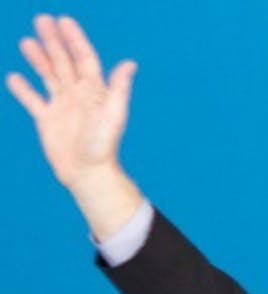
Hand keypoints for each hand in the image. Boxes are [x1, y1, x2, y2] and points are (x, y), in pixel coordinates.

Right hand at [7, 15, 134, 187]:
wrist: (88, 176)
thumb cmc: (103, 147)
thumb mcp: (113, 115)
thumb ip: (118, 88)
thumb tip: (130, 63)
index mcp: (94, 92)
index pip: (84, 58)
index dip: (75, 39)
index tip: (63, 21)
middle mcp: (77, 95)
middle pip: (63, 62)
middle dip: (53, 41)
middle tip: (41, 20)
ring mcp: (61, 107)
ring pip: (47, 75)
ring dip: (38, 58)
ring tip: (26, 42)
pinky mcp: (46, 120)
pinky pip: (32, 100)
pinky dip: (22, 89)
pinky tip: (14, 77)